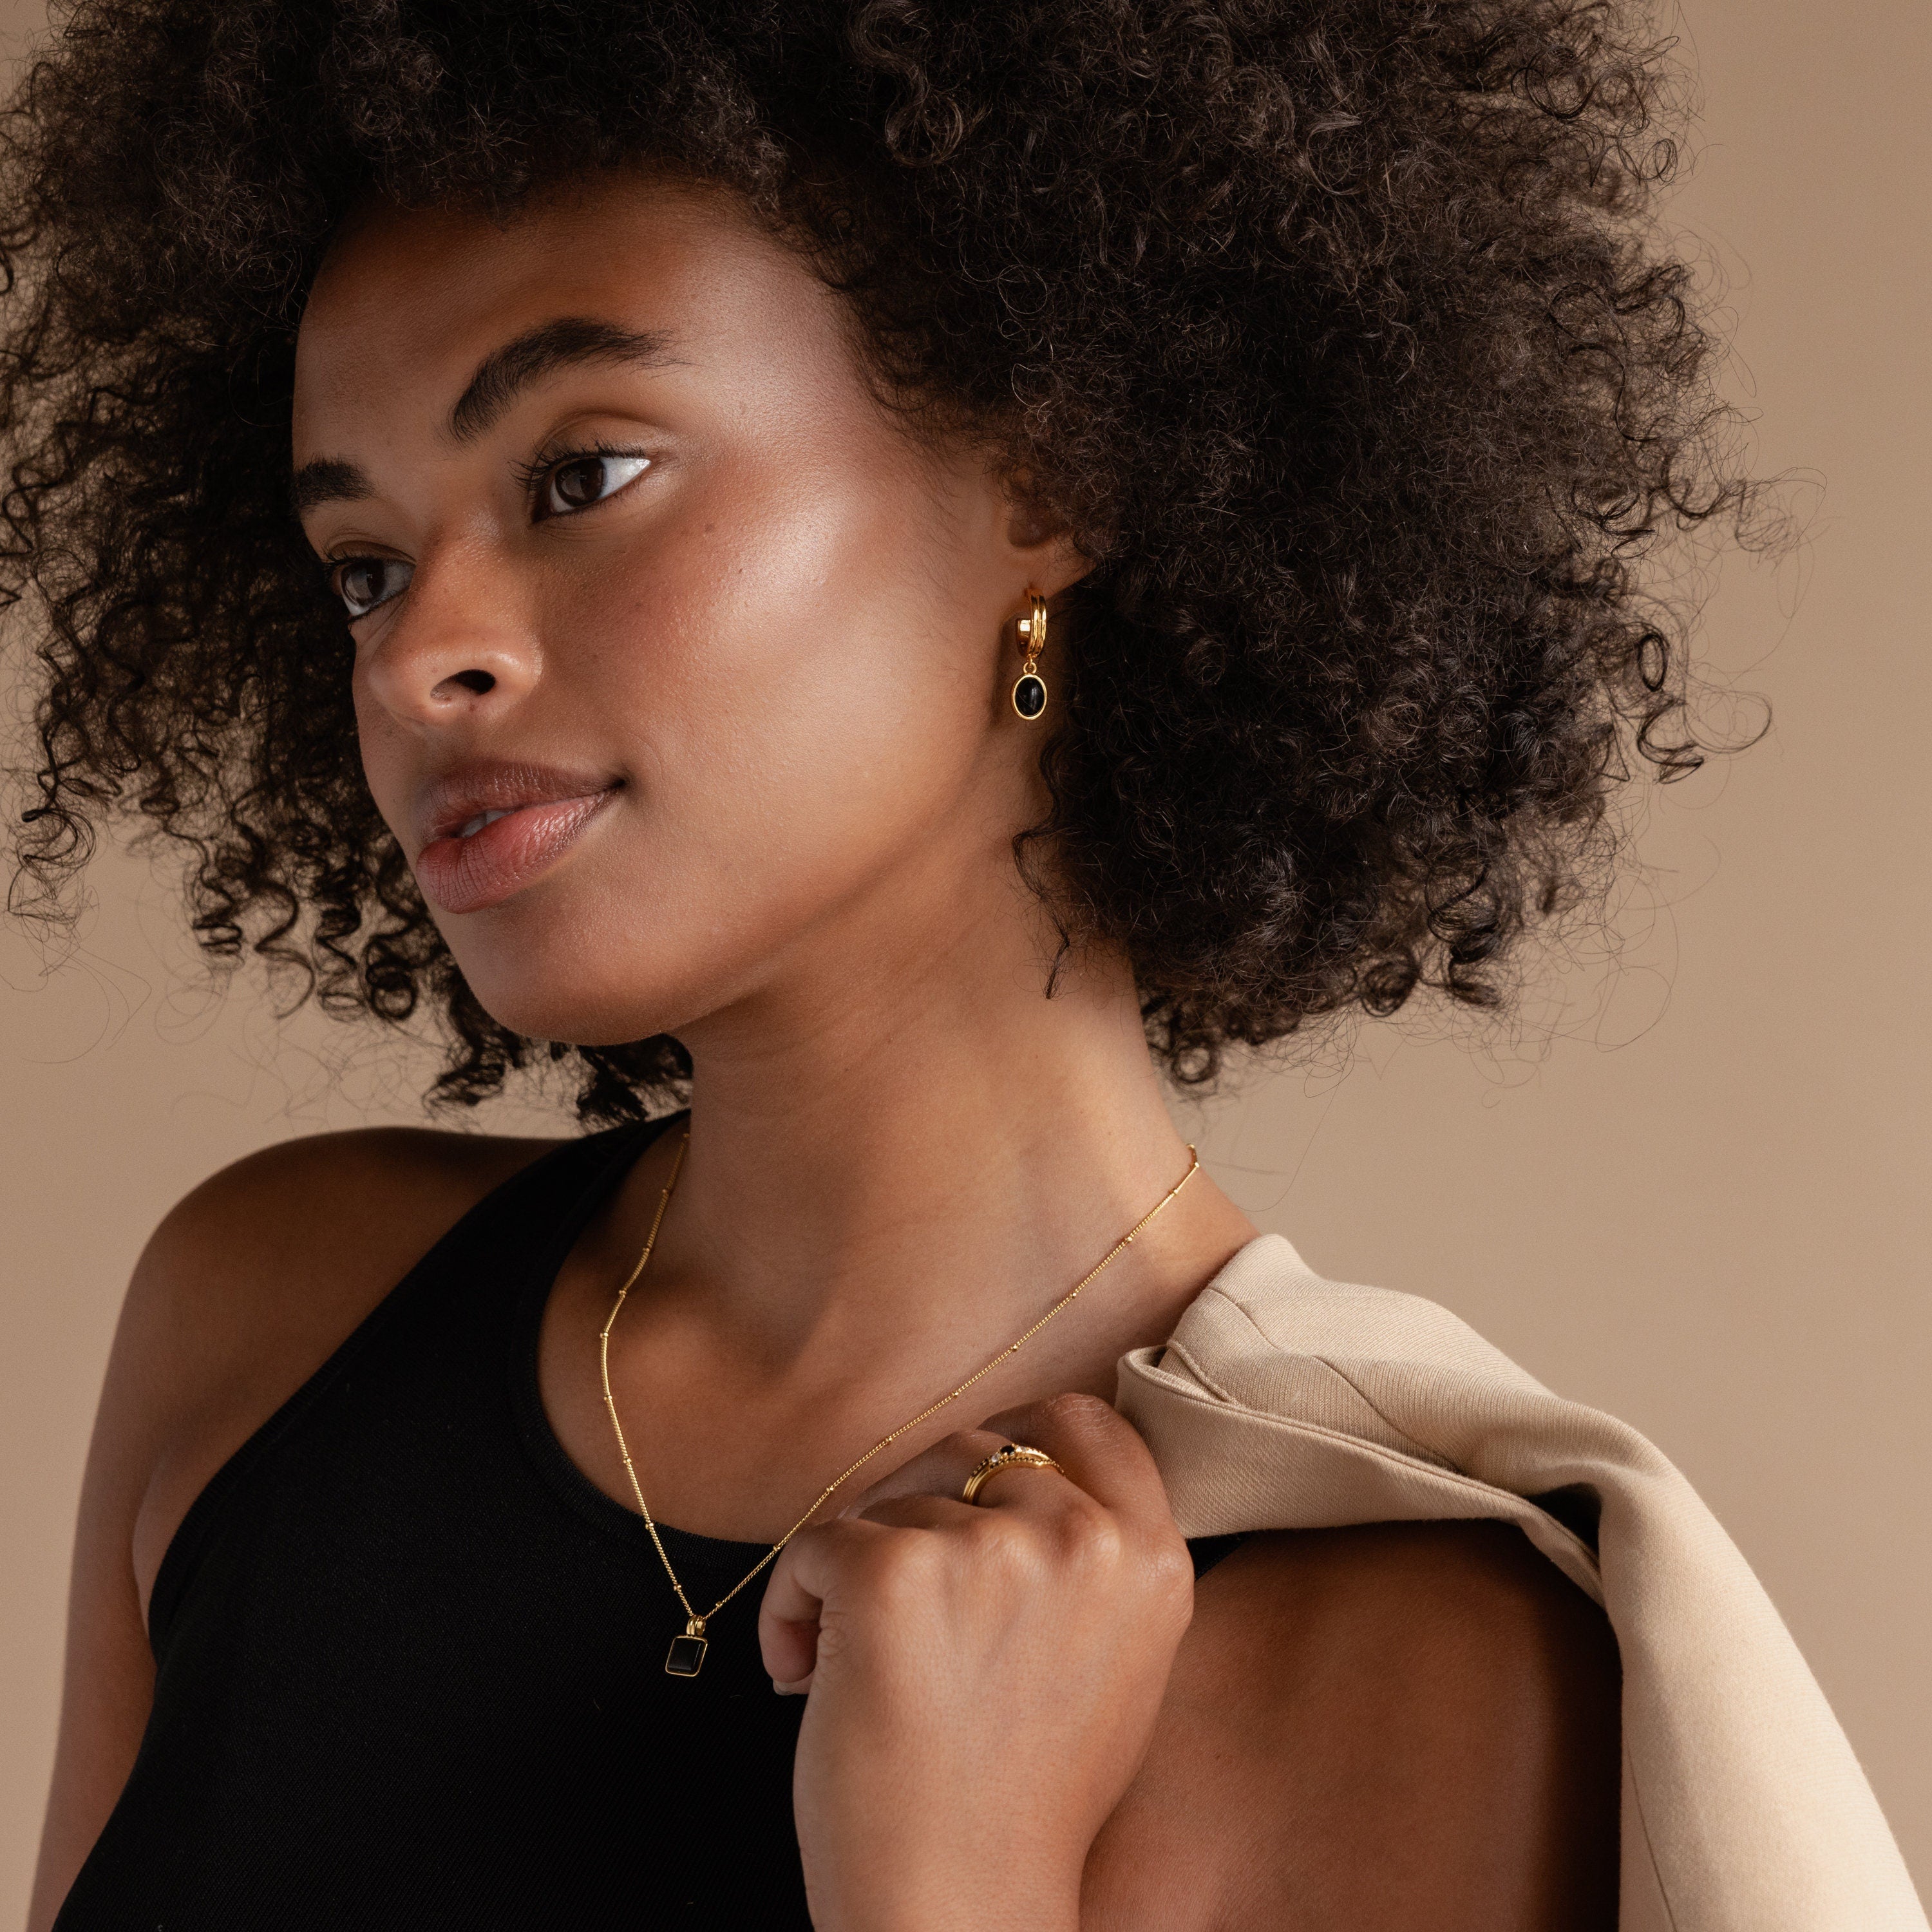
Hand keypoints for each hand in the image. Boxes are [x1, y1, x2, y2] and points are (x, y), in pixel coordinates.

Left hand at [758, 1393, 1194, 1931]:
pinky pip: (815, 1542)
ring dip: (857, 1565)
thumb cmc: (1024, 1798)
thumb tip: (1017, 1465)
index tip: (974, 1498)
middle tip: (901, 1603)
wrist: (962, 1910)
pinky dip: (793, 1603)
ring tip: (859, 1663)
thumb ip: (1091, 1554)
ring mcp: (988, 1550)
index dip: (1017, 1443)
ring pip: (891, 1497)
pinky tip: (807, 1674)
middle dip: (918, 1508)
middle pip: (973, 1444)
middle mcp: (1082, 1537)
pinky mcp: (891, 1574)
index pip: (1082, 1420)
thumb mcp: (1116, 1659)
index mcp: (1151, 1556)